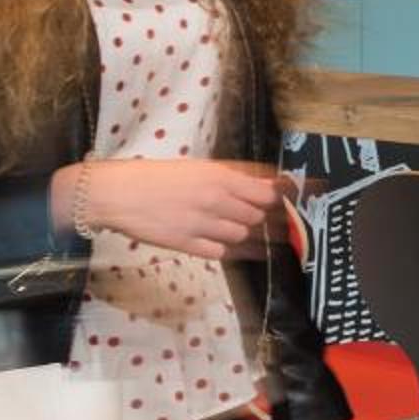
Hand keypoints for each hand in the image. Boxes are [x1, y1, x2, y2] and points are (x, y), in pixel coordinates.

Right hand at [58, 159, 288, 258]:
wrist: (115, 194)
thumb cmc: (154, 176)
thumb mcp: (197, 167)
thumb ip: (232, 175)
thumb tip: (266, 181)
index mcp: (218, 177)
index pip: (267, 192)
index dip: (287, 199)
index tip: (304, 200)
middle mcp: (214, 200)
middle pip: (259, 216)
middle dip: (273, 219)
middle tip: (290, 222)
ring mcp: (201, 224)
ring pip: (244, 235)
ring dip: (258, 236)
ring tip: (274, 238)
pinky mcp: (187, 244)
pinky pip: (224, 252)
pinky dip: (241, 252)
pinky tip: (255, 252)